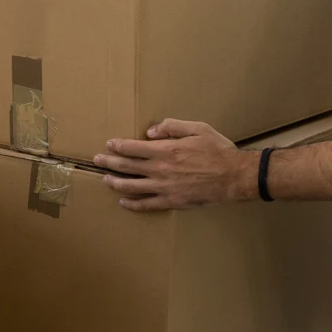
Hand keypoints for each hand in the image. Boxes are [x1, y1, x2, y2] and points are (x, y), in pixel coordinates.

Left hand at [93, 119, 249, 211]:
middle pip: (127, 167)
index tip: (109, 144)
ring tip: (105, 179)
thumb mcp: (198, 128)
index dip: (118, 146)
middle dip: (109, 162)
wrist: (234, 177)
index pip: (133, 148)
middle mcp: (160, 170)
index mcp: (165, 150)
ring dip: (115, 182)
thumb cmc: (218, 150)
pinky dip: (132, 204)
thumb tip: (150, 132)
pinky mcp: (171, 202)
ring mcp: (164, 188)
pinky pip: (146, 205)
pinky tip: (123, 201)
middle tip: (98, 160)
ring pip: (132, 187)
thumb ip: (172, 127)